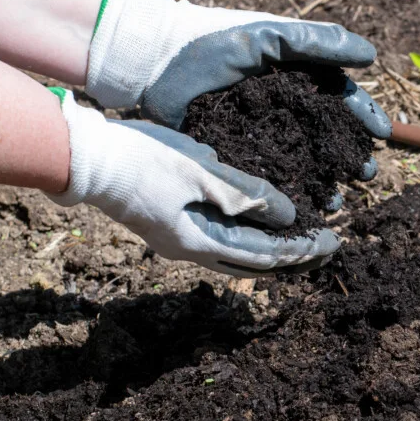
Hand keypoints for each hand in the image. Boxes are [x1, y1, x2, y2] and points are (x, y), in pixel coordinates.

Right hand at [48, 90, 338, 276]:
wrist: (86, 156)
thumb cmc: (141, 159)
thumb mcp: (200, 170)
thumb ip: (245, 192)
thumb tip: (289, 215)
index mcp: (199, 242)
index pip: (264, 256)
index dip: (301, 250)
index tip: (333, 243)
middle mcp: (192, 249)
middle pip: (255, 264)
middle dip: (294, 259)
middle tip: (329, 250)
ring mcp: (179, 239)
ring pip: (238, 256)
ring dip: (273, 251)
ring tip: (304, 244)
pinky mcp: (172, 224)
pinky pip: (222, 240)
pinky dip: (249, 239)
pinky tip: (262, 227)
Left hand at [84, 0, 389, 171]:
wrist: (154, 63)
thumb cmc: (211, 42)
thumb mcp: (268, 37)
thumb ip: (317, 42)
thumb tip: (371, 55)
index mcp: (296, 78)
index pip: (340, 98)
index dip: (364, 115)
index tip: (382, 134)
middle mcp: (285, 109)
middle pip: (328, 137)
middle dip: (350, 156)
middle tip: (365, 174)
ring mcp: (263, 135)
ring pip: (304, 163)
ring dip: (325, 182)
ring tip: (337, 200)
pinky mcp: (238, 156)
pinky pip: (270, 178)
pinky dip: (289, 194)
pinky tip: (303, 209)